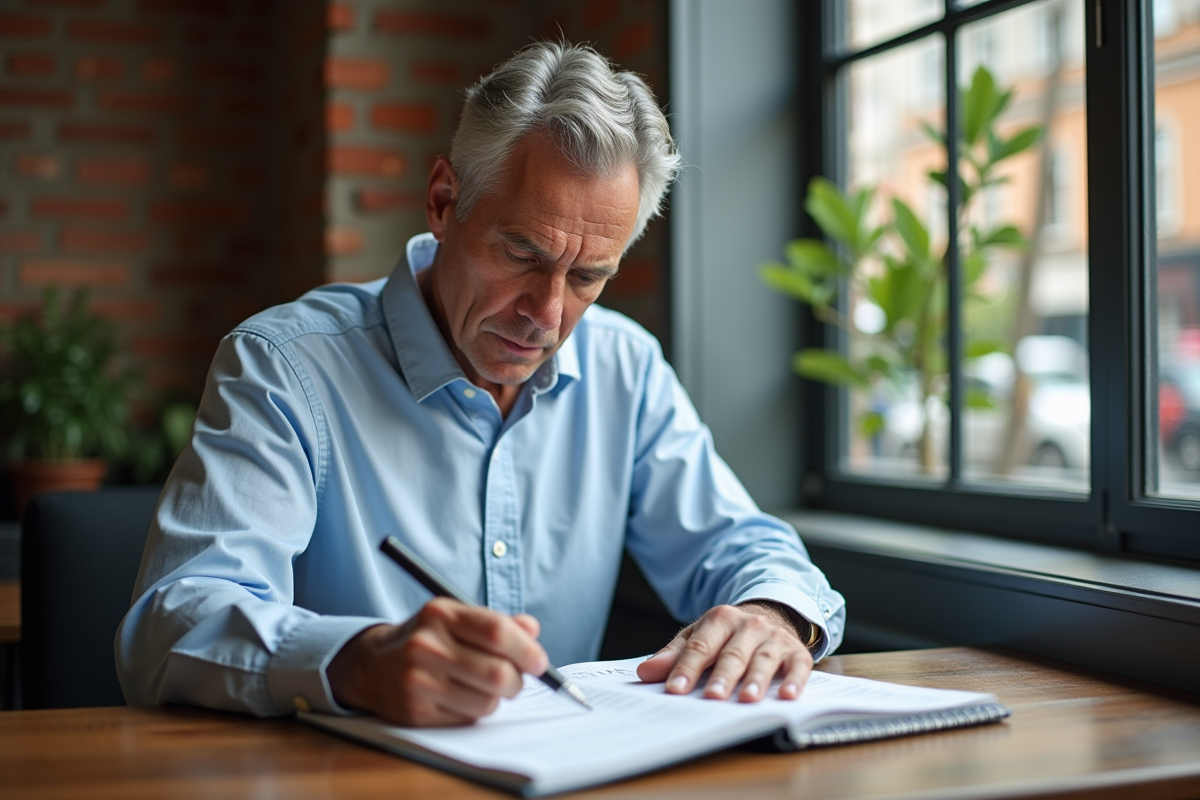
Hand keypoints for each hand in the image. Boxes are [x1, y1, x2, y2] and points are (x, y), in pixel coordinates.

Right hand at [327, 598, 547, 725]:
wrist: (372, 666)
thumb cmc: (427, 639)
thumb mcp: (456, 618)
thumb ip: (496, 623)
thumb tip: (532, 631)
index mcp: (441, 614)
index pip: (497, 632)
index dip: (526, 650)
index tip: (539, 661)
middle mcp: (426, 645)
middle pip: (497, 672)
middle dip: (517, 681)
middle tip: (516, 680)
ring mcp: (418, 681)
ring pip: (487, 701)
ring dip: (496, 698)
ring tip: (484, 688)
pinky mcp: (415, 712)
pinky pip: (467, 719)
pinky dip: (474, 711)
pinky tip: (461, 698)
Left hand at [635, 602, 812, 702]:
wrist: (770, 615)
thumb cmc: (727, 636)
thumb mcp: (698, 637)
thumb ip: (673, 656)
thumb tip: (644, 672)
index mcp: (720, 619)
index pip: (700, 645)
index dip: (686, 668)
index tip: (675, 689)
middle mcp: (749, 625)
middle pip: (732, 653)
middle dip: (722, 676)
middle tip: (713, 697)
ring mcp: (774, 637)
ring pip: (764, 658)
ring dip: (756, 679)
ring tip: (747, 699)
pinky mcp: (796, 651)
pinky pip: (798, 665)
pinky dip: (795, 680)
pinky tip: (788, 696)